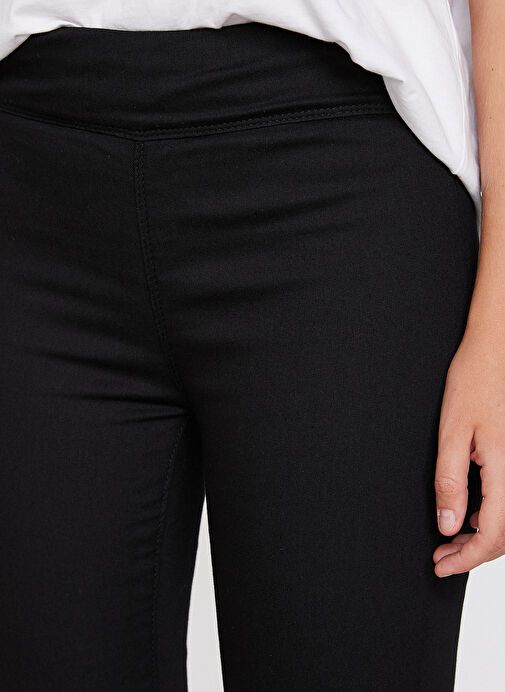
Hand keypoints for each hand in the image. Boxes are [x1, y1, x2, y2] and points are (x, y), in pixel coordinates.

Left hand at [433, 329, 504, 577]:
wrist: (498, 349)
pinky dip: (493, 517)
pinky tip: (470, 514)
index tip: (441, 565)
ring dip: (483, 537)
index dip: (466, 558)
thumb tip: (448, 525)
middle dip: (472, 552)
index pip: (492, 534)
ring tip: (450, 539)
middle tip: (441, 557)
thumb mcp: (452, 431)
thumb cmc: (474, 381)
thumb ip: (450, 481)